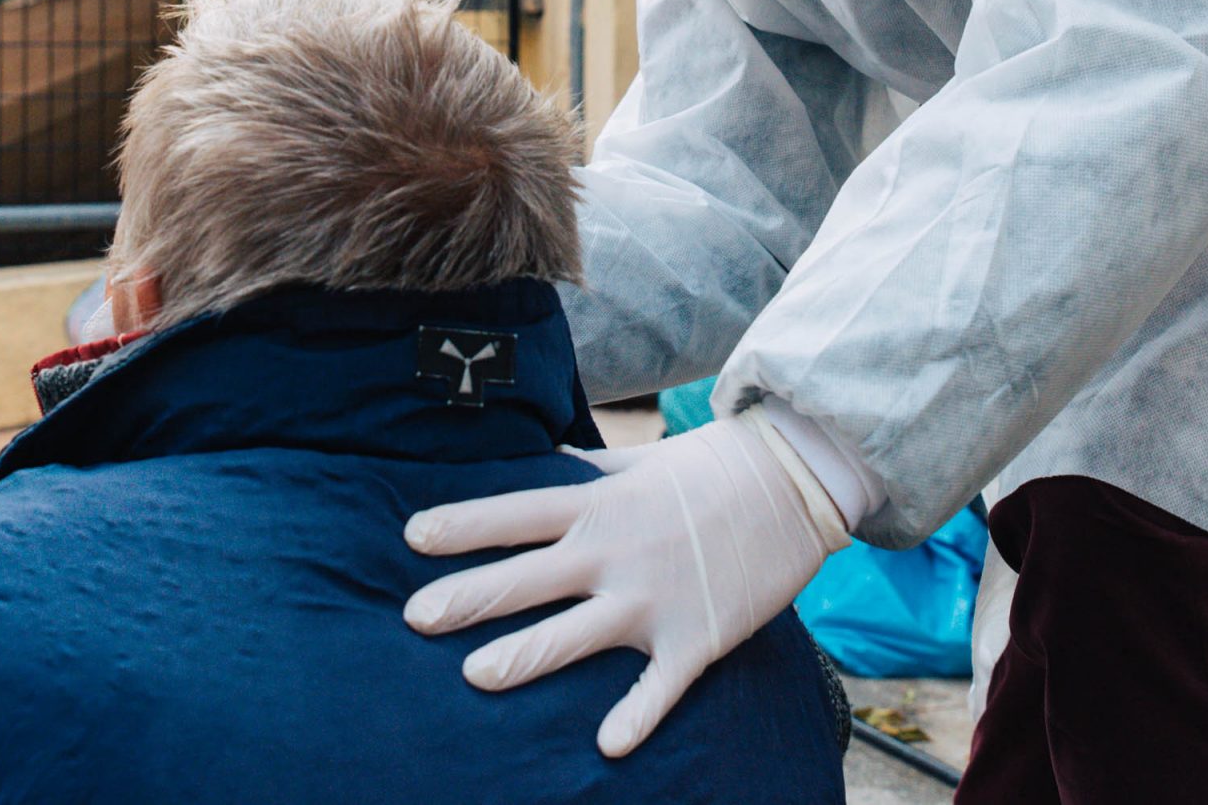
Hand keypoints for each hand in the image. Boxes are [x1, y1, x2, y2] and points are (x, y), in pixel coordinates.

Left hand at [401, 413, 846, 756]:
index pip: (516, 514)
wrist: (796, 479)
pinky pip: (659, 686)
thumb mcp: (641, 461)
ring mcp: (654, 597)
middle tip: (413, 618)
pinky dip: (636, 716)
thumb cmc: (714, 466)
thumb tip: (542, 463)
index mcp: (599, 505)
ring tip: (474, 675)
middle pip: (527, 578)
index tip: (411, 537)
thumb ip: (587, 472)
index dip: (462, 526)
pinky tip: (606, 745)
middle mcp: (616, 551)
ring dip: (523, 657)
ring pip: (574, 634)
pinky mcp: (696, 636)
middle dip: (467, 597)